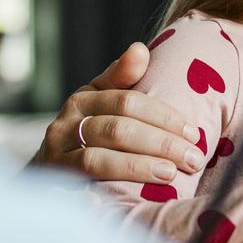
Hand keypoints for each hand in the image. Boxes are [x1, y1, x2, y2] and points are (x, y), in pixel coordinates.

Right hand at [29, 42, 205, 182]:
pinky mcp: (55, 179)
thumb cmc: (88, 127)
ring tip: (172, 173)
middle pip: (118, 129)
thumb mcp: (102, 98)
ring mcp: (58, 152)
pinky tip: (135, 193)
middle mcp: (67, 122)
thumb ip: (122, 76)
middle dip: (160, 143)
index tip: (193, 131)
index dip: (163, 116)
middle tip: (194, 158)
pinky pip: (83, 181)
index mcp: (84, 97)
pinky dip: (110, 186)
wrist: (48, 164)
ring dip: (141, 166)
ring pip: (100, 158)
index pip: (127, 102)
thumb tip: (140, 49)